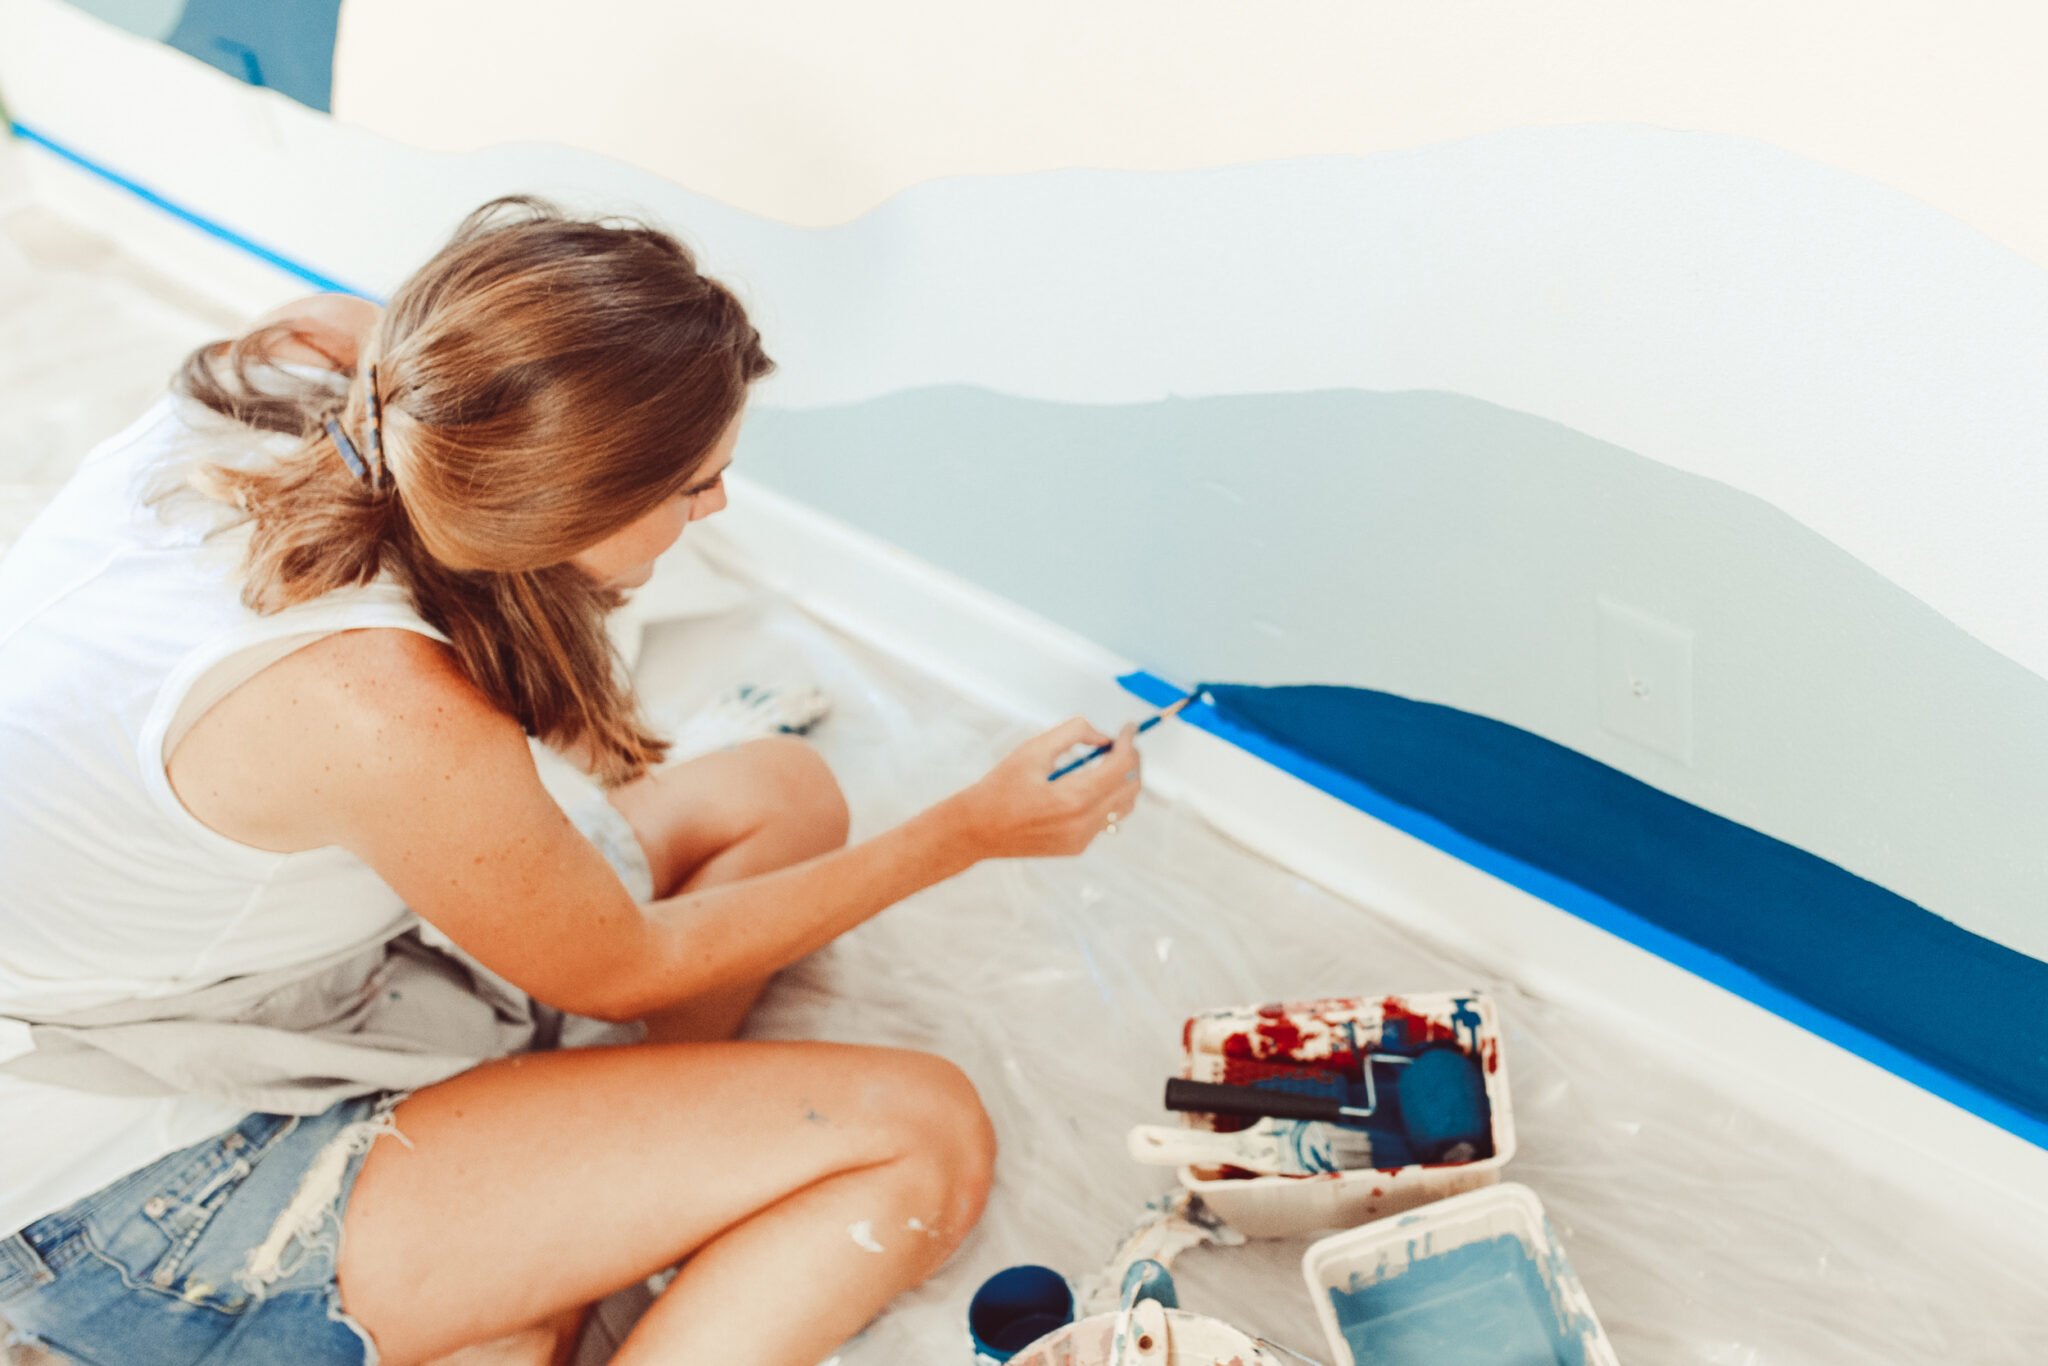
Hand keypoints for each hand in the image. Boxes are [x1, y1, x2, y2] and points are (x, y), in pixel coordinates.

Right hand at [945, 717, 1142, 858]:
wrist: (976, 830)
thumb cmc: (999, 788)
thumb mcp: (1033, 750)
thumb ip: (1073, 733)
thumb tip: (1103, 736)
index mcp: (1075, 798)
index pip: (1122, 766)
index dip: (1130, 743)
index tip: (1129, 727)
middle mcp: (1084, 823)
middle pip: (1131, 788)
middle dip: (1132, 760)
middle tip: (1122, 742)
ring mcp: (1082, 839)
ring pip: (1124, 807)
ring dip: (1123, 781)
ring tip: (1110, 761)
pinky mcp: (1076, 847)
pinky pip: (1106, 820)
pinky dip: (1107, 799)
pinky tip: (1090, 785)